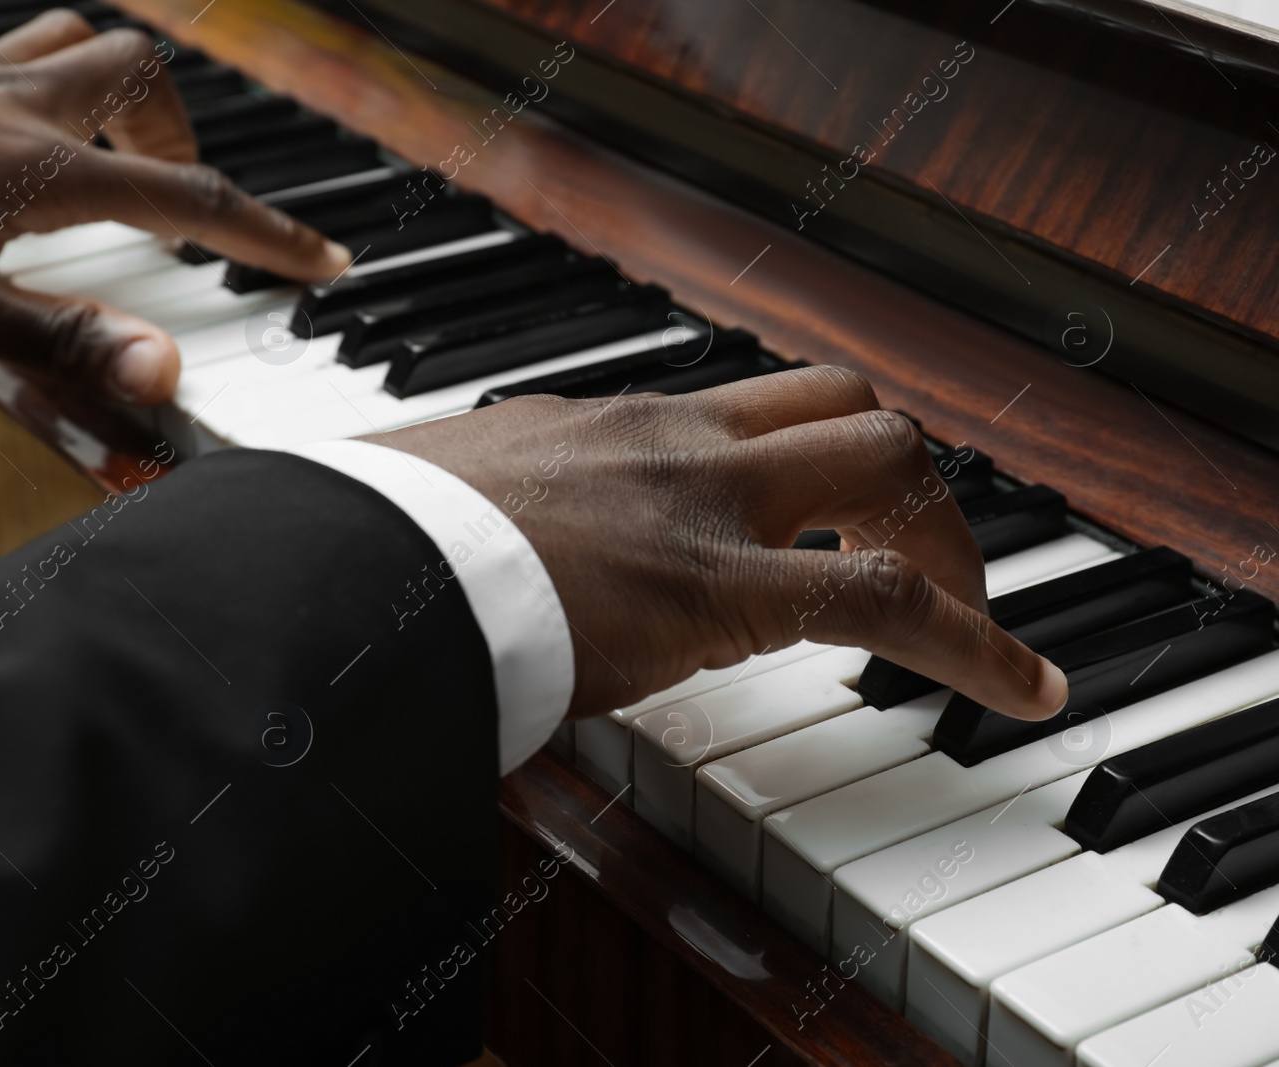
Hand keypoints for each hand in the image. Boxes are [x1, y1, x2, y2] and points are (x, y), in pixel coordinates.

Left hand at [0, 11, 349, 402]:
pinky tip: (29, 136)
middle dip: (185, 141)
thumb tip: (162, 373)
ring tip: (122, 163)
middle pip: (144, 79)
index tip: (324, 260)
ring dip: (126, 96)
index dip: (269, 237)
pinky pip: (22, 46)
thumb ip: (65, 342)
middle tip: (180, 206)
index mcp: (42, 169)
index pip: (190, 199)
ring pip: (85, 44)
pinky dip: (58, 78)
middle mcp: (20, 107)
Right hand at [380, 365, 1068, 720]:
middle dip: (908, 479)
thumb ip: (484, 506)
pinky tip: (1022, 690)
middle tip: (923, 555)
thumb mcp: (444, 503)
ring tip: (974, 619)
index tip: (836, 505)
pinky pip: (885, 598)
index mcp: (606, 426)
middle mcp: (670, 439)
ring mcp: (699, 502)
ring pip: (888, 462)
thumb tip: (460, 528)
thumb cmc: (372, 542)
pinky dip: (977, 643)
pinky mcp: (715, 588)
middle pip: (847, 405)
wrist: (345, 567)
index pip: (751, 410)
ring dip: (950, 536)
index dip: (819, 453)